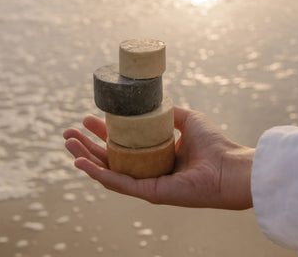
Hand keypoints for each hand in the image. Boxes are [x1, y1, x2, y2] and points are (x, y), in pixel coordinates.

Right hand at [63, 106, 253, 209]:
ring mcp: (147, 183)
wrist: (230, 166)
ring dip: (85, 158)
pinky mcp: (150, 193)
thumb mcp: (186, 119)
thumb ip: (167, 112)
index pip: (122, 144)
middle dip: (87, 145)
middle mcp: (148, 170)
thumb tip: (152, 103)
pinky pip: (118, 183)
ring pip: (108, 171)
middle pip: (110, 158)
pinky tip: (81, 163)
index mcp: (155, 154)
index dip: (103, 132)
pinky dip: (97, 174)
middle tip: (68, 133)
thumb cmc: (213, 142)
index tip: (88, 118)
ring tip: (68, 144)